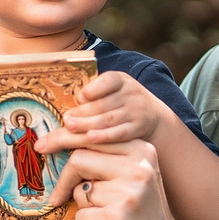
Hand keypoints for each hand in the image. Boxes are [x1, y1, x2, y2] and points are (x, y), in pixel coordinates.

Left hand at [39, 70, 162, 154]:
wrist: (152, 116)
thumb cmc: (121, 103)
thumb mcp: (113, 91)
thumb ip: (94, 94)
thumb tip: (69, 104)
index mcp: (120, 80)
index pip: (108, 81)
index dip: (94, 89)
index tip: (80, 97)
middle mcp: (130, 93)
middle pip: (104, 104)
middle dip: (83, 113)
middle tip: (66, 120)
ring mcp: (136, 111)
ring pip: (109, 119)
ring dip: (89, 124)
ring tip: (71, 129)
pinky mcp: (138, 128)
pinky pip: (120, 133)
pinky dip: (105, 136)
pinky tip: (90, 139)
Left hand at [45, 140, 181, 219]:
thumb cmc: (140, 211)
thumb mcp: (133, 174)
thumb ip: (106, 157)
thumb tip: (59, 140)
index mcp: (141, 150)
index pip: (92, 135)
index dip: (63, 138)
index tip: (42, 146)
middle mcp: (138, 168)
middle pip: (79, 159)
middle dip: (66, 180)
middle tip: (58, 196)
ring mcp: (129, 193)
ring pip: (79, 191)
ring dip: (84, 206)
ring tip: (107, 213)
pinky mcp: (117, 219)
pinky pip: (81, 216)